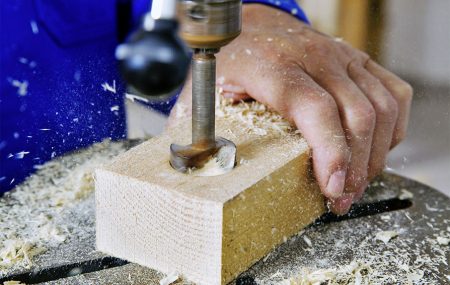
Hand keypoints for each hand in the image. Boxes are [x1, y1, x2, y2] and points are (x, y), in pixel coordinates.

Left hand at [169, 4, 412, 213]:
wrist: (251, 26)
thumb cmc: (229, 61)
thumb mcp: (204, 94)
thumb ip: (200, 130)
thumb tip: (198, 171)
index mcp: (272, 65)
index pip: (315, 109)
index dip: (331, 152)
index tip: (333, 187)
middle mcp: (313, 57)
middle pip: (356, 115)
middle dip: (356, 167)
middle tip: (341, 199)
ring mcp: (340, 56)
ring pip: (382, 107)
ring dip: (376, 154)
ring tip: (357, 183)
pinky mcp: (357, 61)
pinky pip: (394, 93)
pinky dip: (392, 127)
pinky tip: (375, 148)